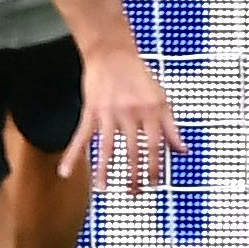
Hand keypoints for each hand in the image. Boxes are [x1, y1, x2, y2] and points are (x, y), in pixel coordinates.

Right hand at [66, 42, 181, 193]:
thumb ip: (172, 127)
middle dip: (134, 174)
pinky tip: (65, 171)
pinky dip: (72, 155)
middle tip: (134, 193)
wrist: (113, 54)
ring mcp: (109, 113)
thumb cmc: (140, 77)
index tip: (155, 183)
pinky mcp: (91, 111)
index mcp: (152, 111)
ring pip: (106, 148)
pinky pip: (81, 137)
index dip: (155, 166)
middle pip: (133, 150)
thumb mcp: (162, 100)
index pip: (156, 145)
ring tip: (103, 189)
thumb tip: (183, 151)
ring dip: (104, 171)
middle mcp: (131, 113)